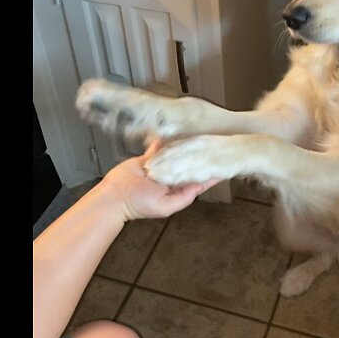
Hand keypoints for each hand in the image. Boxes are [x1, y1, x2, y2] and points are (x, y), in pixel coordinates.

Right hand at [89, 140, 219, 221]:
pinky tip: (174, 130)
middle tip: (213, 142)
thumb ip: (183, 198)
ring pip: (177, 152)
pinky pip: (160, 146)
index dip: (210, 172)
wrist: (115, 195)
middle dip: (200, 154)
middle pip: (190, 163)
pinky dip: (166, 138)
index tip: (223, 162)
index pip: (199, 180)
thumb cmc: (137, 204)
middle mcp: (171, 177)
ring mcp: (161, 166)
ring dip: (185, 144)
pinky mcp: (150, 157)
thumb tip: (199, 187)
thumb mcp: (165, 207)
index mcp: (178, 190)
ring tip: (198, 134)